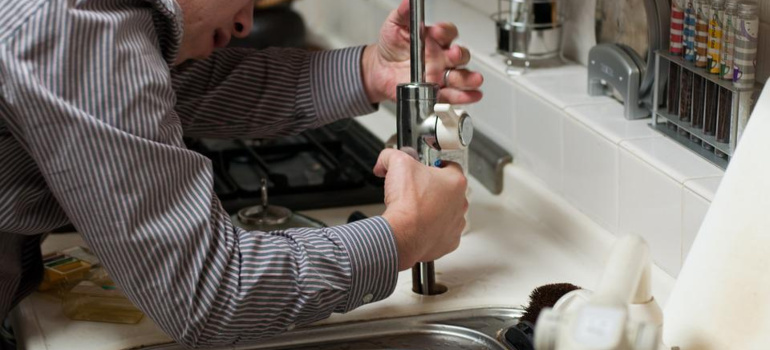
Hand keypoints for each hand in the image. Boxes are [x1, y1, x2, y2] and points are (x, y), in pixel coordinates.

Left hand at [362, 0, 483, 104]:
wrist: (379, 70)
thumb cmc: (391, 46)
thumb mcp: (394, 26)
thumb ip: (403, 14)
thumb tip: (408, 2)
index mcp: (435, 39)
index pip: (448, 32)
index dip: (444, 31)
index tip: (436, 32)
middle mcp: (442, 57)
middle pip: (460, 55)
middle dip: (459, 55)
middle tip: (452, 55)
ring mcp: (441, 75)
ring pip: (461, 76)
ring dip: (468, 78)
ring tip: (473, 79)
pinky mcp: (437, 91)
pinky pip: (453, 95)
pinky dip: (464, 96)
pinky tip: (471, 95)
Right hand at [373, 149, 467, 270]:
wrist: (402, 234)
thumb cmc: (407, 203)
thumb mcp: (397, 163)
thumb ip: (391, 156)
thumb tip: (385, 159)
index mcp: (455, 182)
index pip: (451, 166)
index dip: (435, 166)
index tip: (426, 169)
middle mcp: (460, 203)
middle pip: (449, 191)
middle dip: (433, 189)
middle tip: (416, 190)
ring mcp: (456, 224)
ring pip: (447, 212)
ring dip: (434, 210)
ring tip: (416, 210)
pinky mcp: (449, 242)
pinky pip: (442, 233)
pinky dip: (432, 230)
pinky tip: (418, 226)